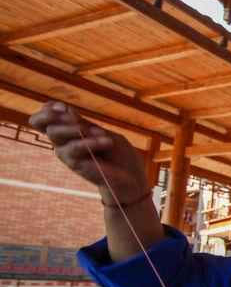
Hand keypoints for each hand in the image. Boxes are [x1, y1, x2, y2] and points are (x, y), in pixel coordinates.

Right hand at [28, 101, 147, 202]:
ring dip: (76, 128)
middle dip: (56, 115)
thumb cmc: (119, 155)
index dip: (48, 110)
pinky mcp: (75, 165)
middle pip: (41, 123)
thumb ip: (83, 123)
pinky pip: (74, 148)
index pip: (42, 119)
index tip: (65, 108)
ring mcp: (67, 154)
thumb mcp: (102, 133)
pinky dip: (91, 142)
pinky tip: (107, 142)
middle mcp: (62, 143)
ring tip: (101, 133)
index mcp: (68, 132)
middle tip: (76, 118)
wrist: (132, 178)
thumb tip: (61, 107)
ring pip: (54, 133)